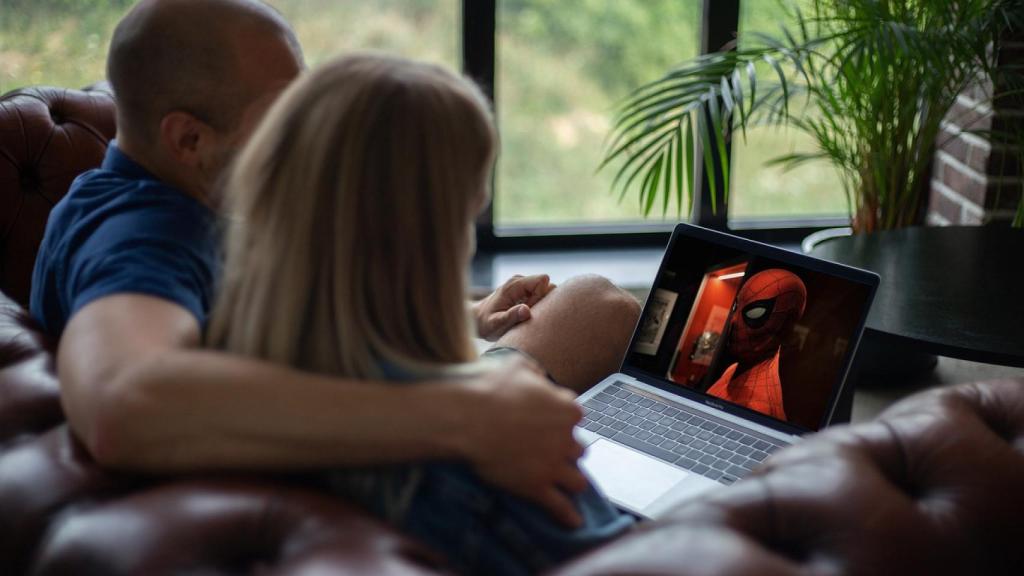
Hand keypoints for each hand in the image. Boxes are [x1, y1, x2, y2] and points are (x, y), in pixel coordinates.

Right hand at [460, 357, 587, 527]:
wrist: (465, 417)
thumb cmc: (487, 387)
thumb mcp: (516, 365)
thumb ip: (534, 372)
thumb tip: (537, 376)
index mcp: (565, 408)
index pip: (575, 415)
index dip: (562, 420)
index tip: (551, 423)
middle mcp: (566, 438)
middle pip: (579, 449)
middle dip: (567, 451)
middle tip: (552, 452)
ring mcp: (553, 465)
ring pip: (577, 480)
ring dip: (572, 481)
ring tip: (566, 485)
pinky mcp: (536, 486)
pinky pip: (560, 506)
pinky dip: (568, 515)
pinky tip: (573, 522)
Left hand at [473, 274, 555, 340]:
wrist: (477, 319)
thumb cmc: (485, 323)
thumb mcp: (495, 323)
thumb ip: (511, 316)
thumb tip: (526, 310)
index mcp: (514, 285)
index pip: (542, 280)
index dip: (540, 296)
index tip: (528, 310)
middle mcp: (520, 281)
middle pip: (547, 285)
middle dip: (543, 302)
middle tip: (527, 315)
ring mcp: (523, 286)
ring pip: (546, 291)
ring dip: (541, 306)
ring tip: (525, 316)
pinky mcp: (525, 292)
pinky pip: (542, 296)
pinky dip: (538, 307)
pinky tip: (525, 315)